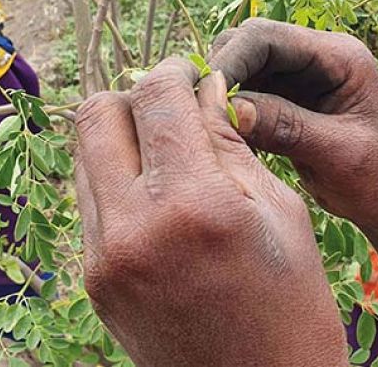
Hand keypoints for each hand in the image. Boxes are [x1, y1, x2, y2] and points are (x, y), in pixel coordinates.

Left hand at [74, 58, 346, 366]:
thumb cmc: (293, 307)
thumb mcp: (281, 212)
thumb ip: (231, 143)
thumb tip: (203, 89)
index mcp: (193, 205)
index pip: (155, 97)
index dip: (175, 70)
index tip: (192, 73)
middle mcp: (132, 228)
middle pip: (96, 114)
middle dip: (135, 96)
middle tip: (173, 105)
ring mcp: (102, 259)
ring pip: (84, 156)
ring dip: (120, 136)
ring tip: (166, 150)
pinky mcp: (93, 282)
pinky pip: (89, 202)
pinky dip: (116, 179)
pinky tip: (157, 193)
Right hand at [210, 18, 377, 231]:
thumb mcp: (340, 155)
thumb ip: (288, 128)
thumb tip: (231, 108)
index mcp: (339, 56)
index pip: (267, 37)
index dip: (230, 61)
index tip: (203, 97)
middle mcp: (317, 57)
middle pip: (248, 43)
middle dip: (221, 74)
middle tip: (199, 116)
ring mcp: (301, 78)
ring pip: (242, 67)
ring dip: (221, 93)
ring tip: (208, 128)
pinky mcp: (288, 101)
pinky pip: (246, 94)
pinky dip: (230, 111)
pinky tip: (222, 137)